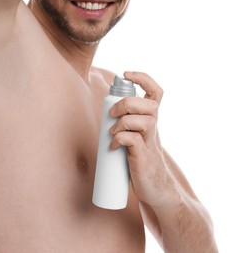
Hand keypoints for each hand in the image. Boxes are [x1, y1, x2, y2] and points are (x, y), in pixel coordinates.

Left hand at [109, 71, 178, 207]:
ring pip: (144, 121)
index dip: (143, 78)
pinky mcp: (144, 157)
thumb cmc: (141, 159)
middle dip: (127, 103)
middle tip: (111, 114)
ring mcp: (150, 143)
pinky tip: (113, 147)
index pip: (156, 92)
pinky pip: (134, 141)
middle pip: (150, 104)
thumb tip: (105, 110)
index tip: (126, 73)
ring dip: (123, 123)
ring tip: (112, 132)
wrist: (155, 188)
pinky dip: (120, 140)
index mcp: (151, 120)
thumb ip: (127, 123)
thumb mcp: (136, 136)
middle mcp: (154, 129)